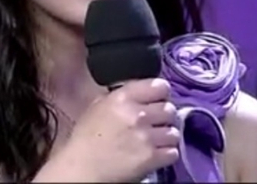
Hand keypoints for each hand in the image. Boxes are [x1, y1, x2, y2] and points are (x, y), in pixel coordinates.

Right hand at [52, 78, 180, 181]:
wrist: (82, 169)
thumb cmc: (85, 139)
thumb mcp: (97, 107)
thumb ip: (120, 96)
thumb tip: (140, 93)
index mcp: (122, 98)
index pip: (160, 86)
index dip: (162, 94)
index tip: (158, 100)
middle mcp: (137, 114)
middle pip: (170, 109)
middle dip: (165, 117)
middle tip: (156, 123)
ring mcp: (146, 137)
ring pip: (174, 132)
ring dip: (167, 137)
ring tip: (156, 141)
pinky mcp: (151, 158)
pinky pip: (173, 152)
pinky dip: (167, 154)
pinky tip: (156, 154)